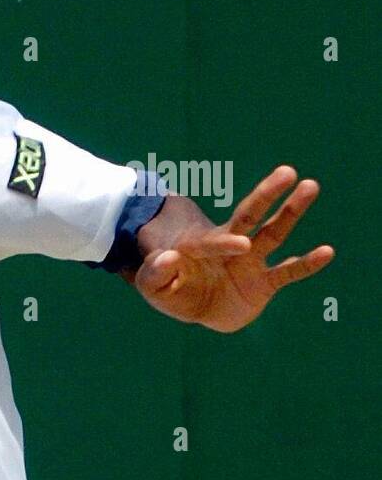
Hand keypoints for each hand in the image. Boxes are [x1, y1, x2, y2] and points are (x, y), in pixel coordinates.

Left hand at [133, 166, 333, 332]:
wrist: (193, 307)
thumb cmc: (169, 289)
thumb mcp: (152, 286)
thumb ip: (155, 274)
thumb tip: (168, 257)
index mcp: (200, 246)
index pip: (212, 241)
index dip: (224, 243)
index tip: (240, 245)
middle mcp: (231, 247)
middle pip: (250, 216)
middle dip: (266, 195)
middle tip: (287, 172)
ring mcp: (250, 262)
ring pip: (273, 233)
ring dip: (291, 212)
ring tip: (310, 186)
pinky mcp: (264, 283)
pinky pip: (288, 272)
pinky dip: (306, 264)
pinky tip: (327, 252)